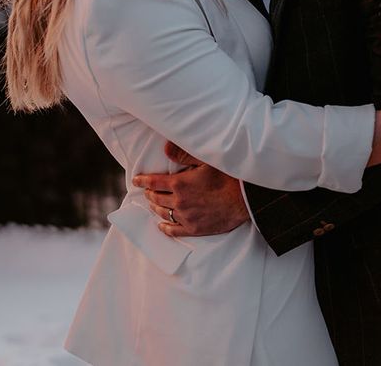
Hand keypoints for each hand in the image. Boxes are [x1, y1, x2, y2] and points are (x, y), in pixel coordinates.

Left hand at [131, 142, 249, 237]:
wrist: (243, 199)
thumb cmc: (227, 176)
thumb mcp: (206, 160)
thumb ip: (184, 154)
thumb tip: (165, 149)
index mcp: (180, 184)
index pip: (154, 182)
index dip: (143, 180)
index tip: (136, 180)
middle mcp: (179, 202)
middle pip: (157, 198)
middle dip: (149, 193)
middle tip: (147, 191)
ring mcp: (186, 217)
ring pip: (163, 213)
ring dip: (155, 208)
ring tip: (153, 204)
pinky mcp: (195, 229)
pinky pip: (174, 231)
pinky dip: (165, 227)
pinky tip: (161, 225)